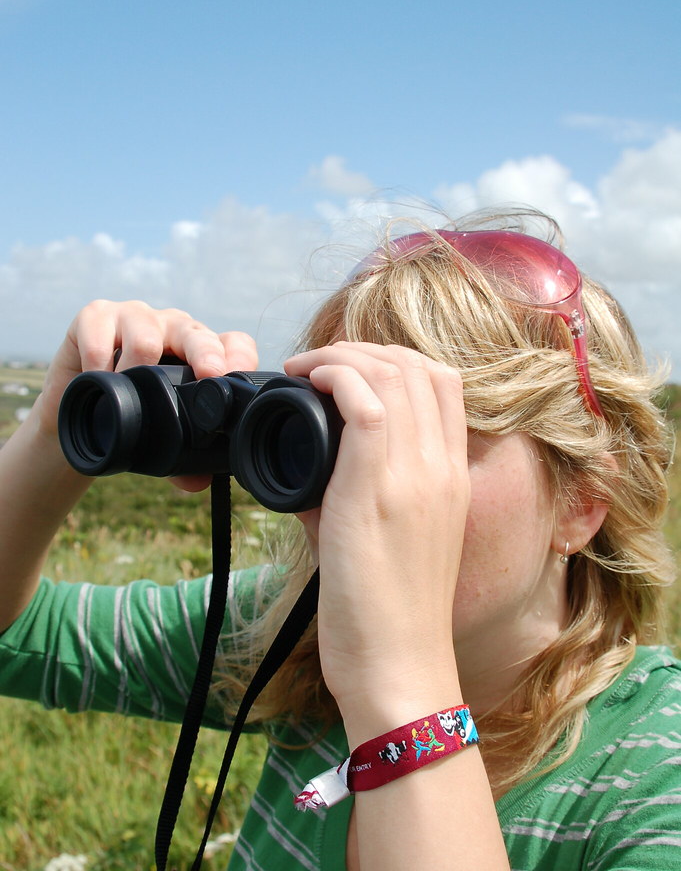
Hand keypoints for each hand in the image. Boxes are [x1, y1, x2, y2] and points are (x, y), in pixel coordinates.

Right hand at [37, 300, 257, 488]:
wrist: (77, 402)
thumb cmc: (130, 410)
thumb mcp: (162, 433)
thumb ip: (184, 459)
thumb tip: (198, 481)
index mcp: (200, 352)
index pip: (233, 343)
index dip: (240, 357)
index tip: (238, 377)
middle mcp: (174, 329)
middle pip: (197, 334)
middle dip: (206, 354)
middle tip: (210, 375)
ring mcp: (136, 317)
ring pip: (147, 337)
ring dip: (137, 370)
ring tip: (126, 392)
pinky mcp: (96, 315)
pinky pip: (100, 338)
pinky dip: (98, 364)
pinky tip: (96, 378)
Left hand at [284, 342, 469, 730]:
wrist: (399, 669)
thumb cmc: (390, 613)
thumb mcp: (395, 538)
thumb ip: (361, 492)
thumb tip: (306, 465)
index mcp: (454, 476)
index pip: (444, 383)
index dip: (395, 358)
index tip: (350, 368)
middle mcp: (442, 468)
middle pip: (416, 366)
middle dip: (363, 349)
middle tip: (320, 364)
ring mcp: (414, 477)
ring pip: (391, 373)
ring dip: (342, 355)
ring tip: (306, 367)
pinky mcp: (374, 493)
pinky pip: (362, 403)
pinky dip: (333, 376)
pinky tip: (306, 380)